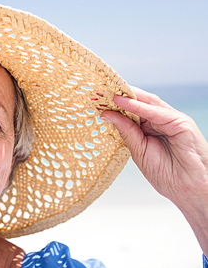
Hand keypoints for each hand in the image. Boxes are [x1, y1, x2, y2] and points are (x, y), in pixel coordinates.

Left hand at [101, 87, 207, 253]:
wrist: (188, 190)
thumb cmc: (167, 174)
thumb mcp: (138, 149)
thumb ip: (125, 130)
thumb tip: (106, 114)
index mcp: (149, 127)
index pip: (130, 110)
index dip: (112, 104)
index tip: (93, 99)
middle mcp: (160, 121)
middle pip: (137, 103)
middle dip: (117, 97)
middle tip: (96, 92)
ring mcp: (171, 120)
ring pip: (146, 103)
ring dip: (126, 97)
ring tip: (106, 93)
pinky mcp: (181, 123)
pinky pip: (157, 112)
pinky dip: (139, 106)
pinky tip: (124, 102)